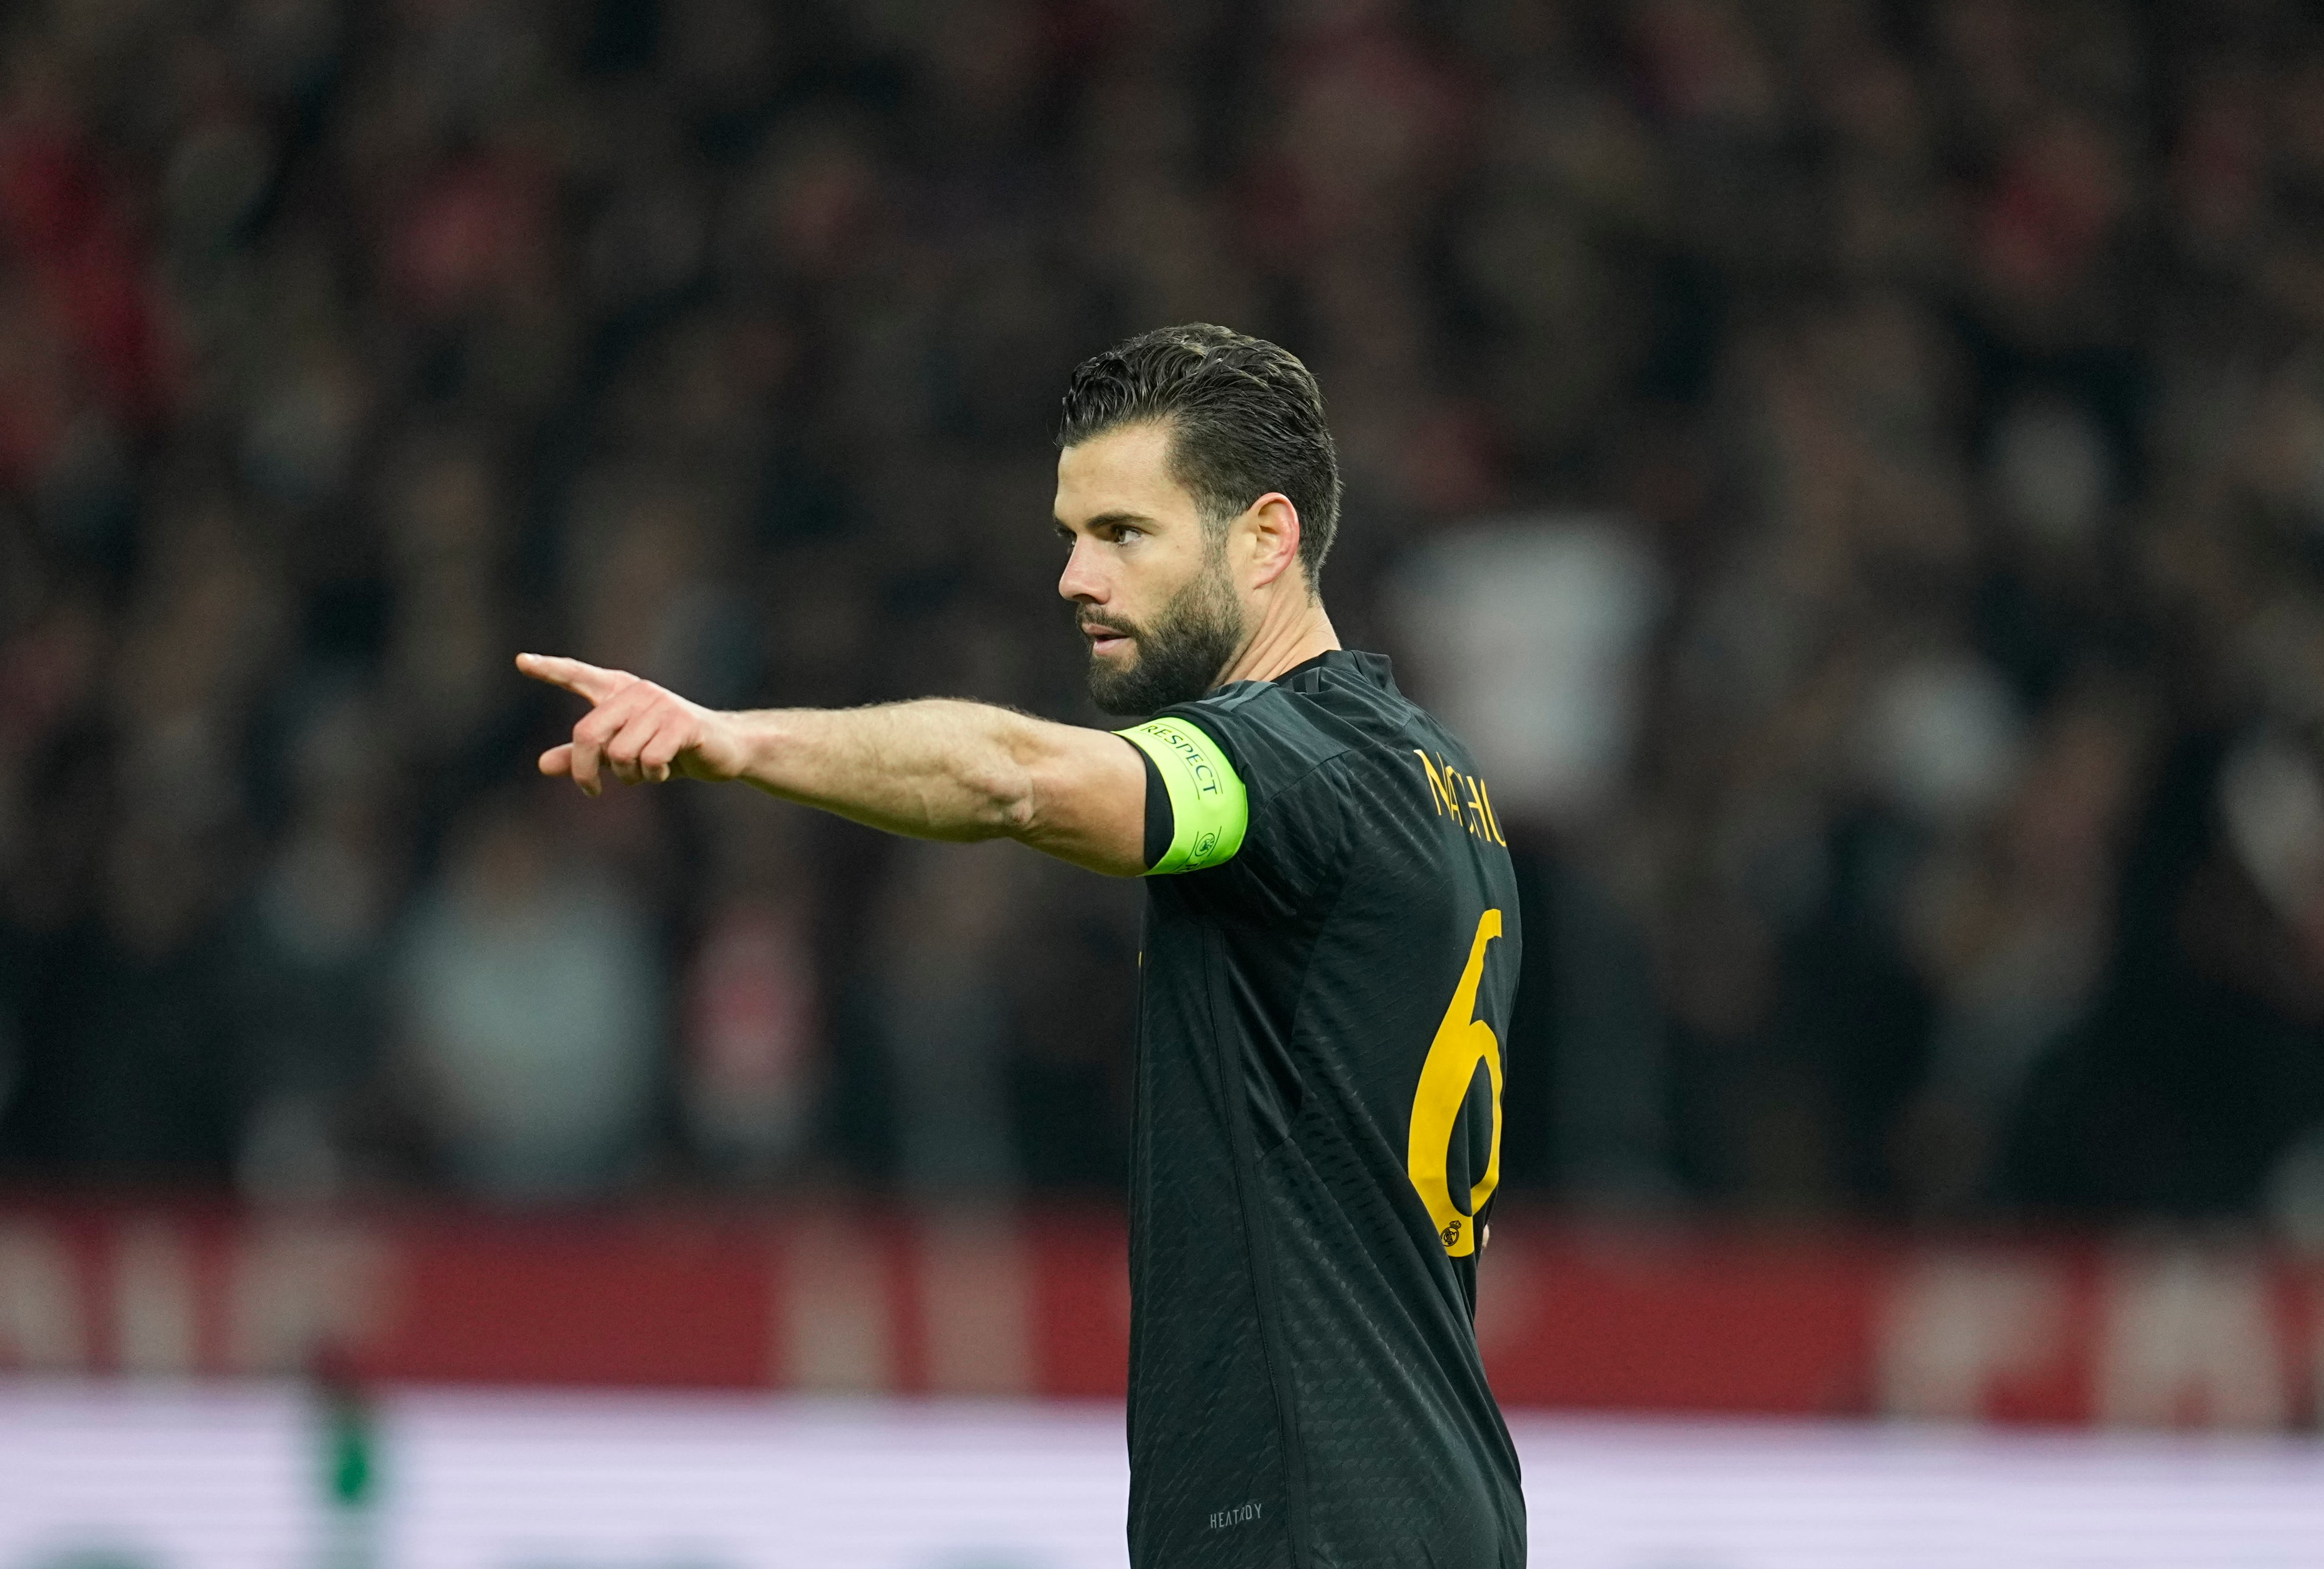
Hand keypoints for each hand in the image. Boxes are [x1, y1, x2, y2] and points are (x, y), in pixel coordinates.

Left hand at [517, 653, 743, 794]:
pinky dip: (653, 775)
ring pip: (619, 754)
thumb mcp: (621, 753)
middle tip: (591, 790)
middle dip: (585, 769)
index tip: (521, 661)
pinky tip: (665, 771)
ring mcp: (660, 705)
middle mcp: (636, 692)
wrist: (722, 749)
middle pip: (587, 733)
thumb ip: (583, 756)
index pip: (578, 676)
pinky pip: (649, 759)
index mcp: (618, 693)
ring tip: (646, 772)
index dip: (550, 669)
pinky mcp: (682, 723)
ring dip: (629, 775)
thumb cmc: (667, 749)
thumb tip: (542, 765)